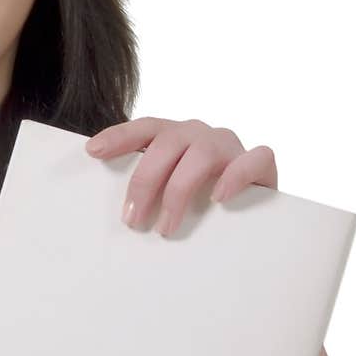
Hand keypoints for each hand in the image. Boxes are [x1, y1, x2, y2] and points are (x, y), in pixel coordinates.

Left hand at [85, 116, 278, 236]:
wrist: (253, 214)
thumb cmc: (199, 205)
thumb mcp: (167, 193)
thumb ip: (148, 191)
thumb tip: (119, 214)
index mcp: (176, 137)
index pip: (146, 128)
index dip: (120, 136)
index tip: (94, 151)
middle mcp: (201, 135)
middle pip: (168, 144)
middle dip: (145, 181)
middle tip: (133, 220)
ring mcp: (231, 146)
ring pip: (202, 153)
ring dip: (179, 190)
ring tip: (166, 227)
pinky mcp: (261, 165)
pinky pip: (255, 159)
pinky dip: (235, 176)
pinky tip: (218, 198)